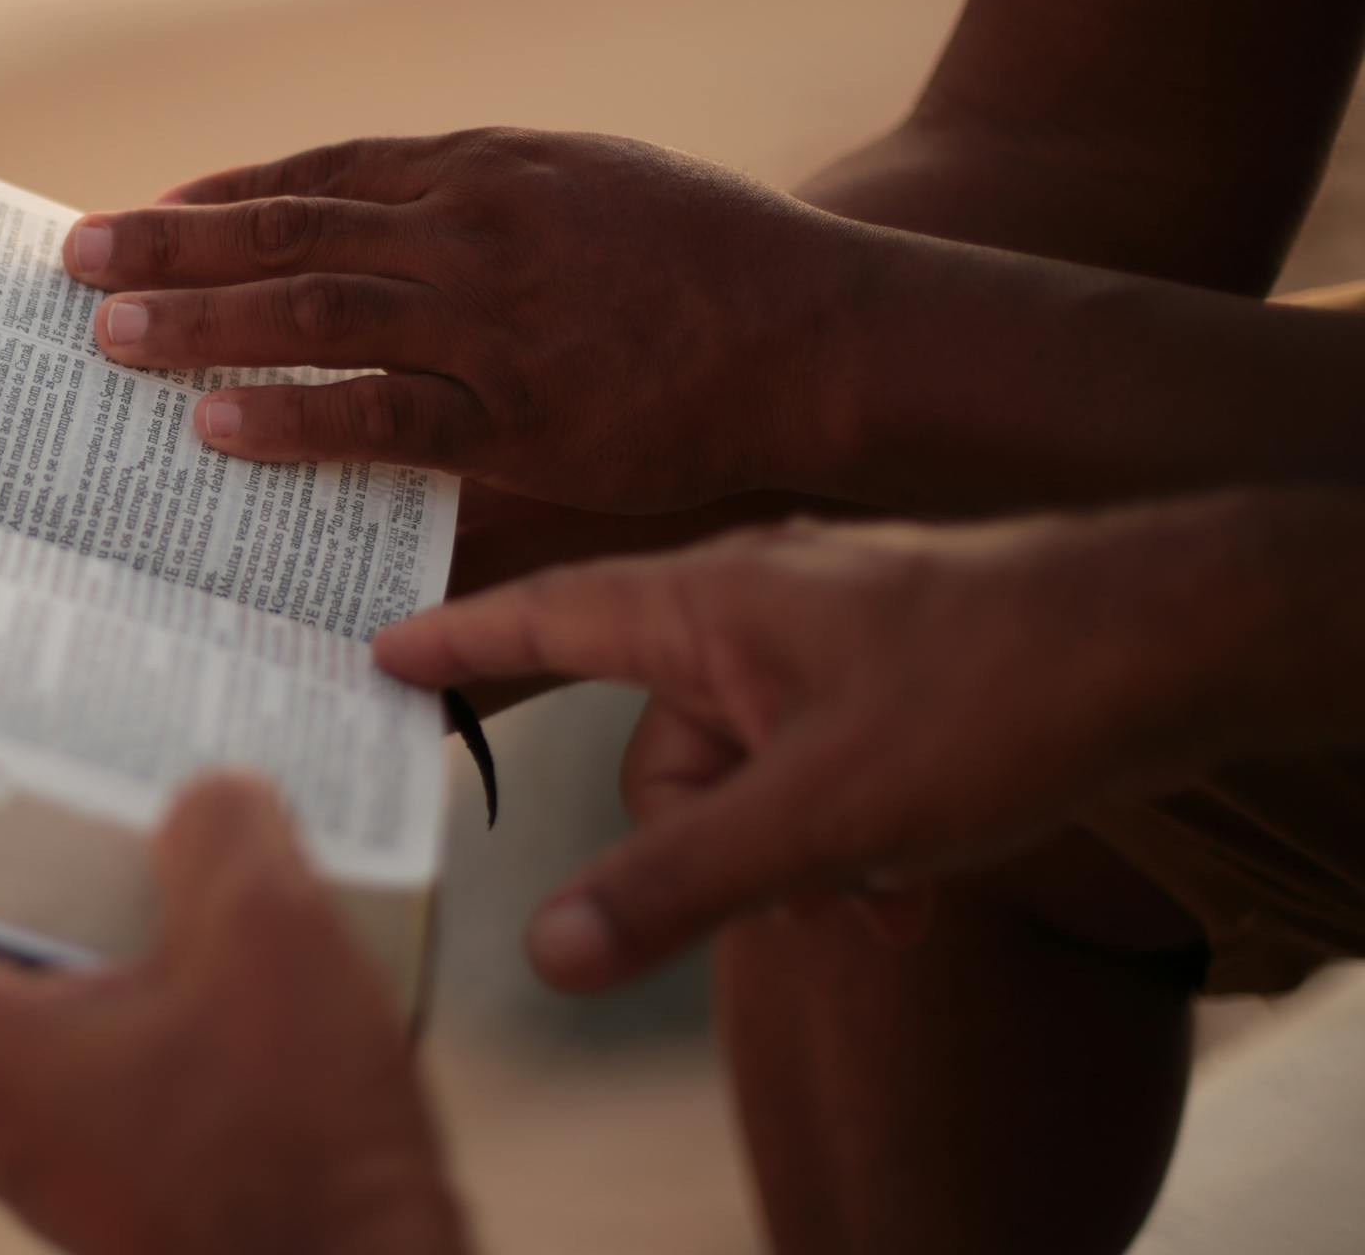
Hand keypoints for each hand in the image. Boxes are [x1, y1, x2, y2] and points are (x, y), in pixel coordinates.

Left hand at [0, 775, 469, 1254]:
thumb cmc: (300, 1147)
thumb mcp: (270, 936)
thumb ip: (221, 831)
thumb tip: (202, 801)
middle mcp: (8, 1127)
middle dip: (53, 884)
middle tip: (115, 812)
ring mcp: (77, 1174)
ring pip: (73, 1027)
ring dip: (132, 953)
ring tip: (211, 888)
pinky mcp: (148, 1199)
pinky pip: (135, 1080)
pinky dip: (179, 1021)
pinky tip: (263, 986)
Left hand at [65, 129, 867, 510]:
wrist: (820, 324)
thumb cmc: (705, 262)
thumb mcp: (585, 184)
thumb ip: (480, 205)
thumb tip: (382, 238)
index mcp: (482, 170)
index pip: (322, 171)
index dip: (225, 195)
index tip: (145, 212)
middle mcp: (471, 228)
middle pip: (291, 226)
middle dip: (173, 246)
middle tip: (76, 262)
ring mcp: (492, 317)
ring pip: (315, 309)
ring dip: (202, 319)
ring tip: (106, 333)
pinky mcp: (523, 410)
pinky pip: (383, 414)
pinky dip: (294, 414)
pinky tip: (214, 422)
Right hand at [375, 491, 1358, 992]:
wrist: (1177, 638)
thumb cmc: (992, 693)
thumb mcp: (820, 812)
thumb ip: (677, 884)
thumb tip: (549, 953)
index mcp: (705, 601)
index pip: (544, 614)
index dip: (459, 641)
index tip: (378, 650)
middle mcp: (752, 604)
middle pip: (658, 745)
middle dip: (706, 841)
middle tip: (788, 892)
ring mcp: (824, 636)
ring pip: (745, 767)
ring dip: (789, 850)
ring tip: (879, 891)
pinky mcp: (886, 670)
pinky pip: (815, 763)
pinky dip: (842, 830)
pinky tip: (909, 883)